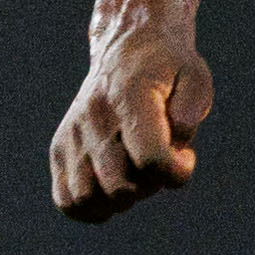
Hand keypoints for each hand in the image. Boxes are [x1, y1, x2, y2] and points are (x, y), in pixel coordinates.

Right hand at [51, 26, 214, 220]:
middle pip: (121, 187)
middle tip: (160, 162)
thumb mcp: (195, 77)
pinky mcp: (60, 149)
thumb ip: (191, 109)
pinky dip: (91, 208)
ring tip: (135, 175)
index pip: (150, 158)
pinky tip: (113, 191)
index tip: (186, 156)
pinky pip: (66, 201)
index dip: (177, 170)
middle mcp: (94, 117)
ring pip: (88, 199)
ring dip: (120, 200)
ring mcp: (73, 135)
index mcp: (129, 97)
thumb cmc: (167, 68)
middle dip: (151, 186)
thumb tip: (175, 142)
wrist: (126, 46)